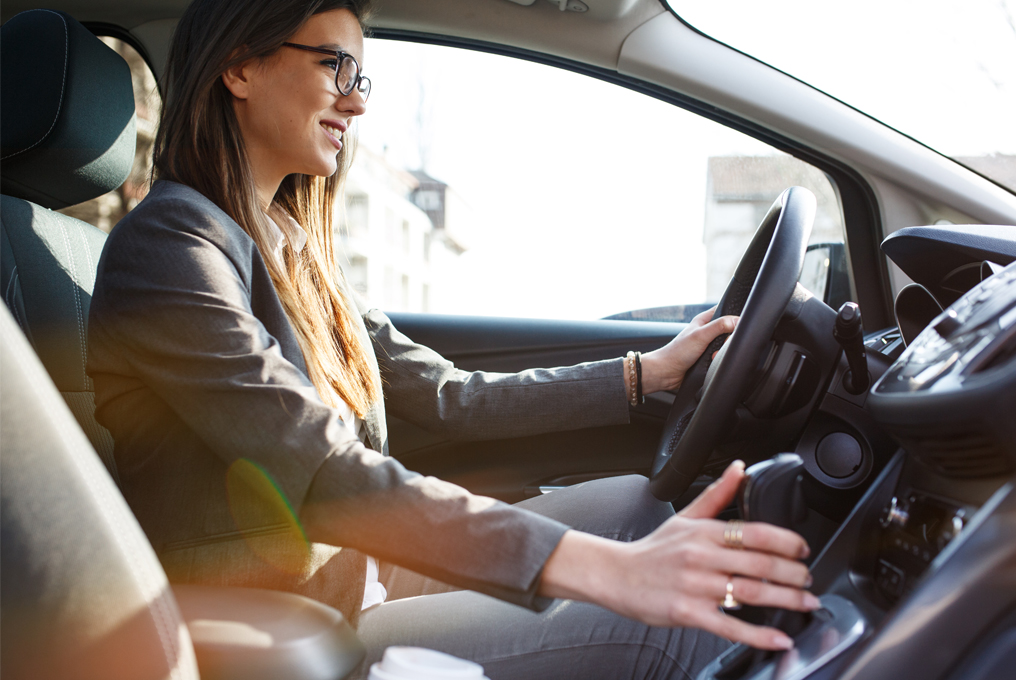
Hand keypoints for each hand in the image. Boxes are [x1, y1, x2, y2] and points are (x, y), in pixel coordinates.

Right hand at [540, 461, 817, 649]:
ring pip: (751, 593)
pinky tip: (779, 638)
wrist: (617, 576)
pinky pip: (730, 626)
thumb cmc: (653, 550)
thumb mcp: (685, 516)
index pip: (755, 532)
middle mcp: (702, 557)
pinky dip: (759, 634)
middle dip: (793, 574)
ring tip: (806, 603)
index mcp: (704, 532)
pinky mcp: (689, 613)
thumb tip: (739, 468)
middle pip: (759, 564)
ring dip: (786, 600)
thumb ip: (718, 494)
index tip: (803, 550)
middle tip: (809, 580)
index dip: (786, 541)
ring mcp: (696, 586)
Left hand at [638, 307, 738, 394]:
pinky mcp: (708, 358)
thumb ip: (719, 326)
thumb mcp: (700, 335)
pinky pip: (721, 357)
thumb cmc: (677, 352)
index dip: (733, 317)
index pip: (725, 311)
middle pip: (730, 331)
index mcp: (704, 320)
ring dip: (722, 352)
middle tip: (720, 346)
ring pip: (726, 346)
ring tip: (712, 356)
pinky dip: (719, 360)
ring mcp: (708, 345)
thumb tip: (737, 321)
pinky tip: (712, 363)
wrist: (666, 373)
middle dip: (728, 340)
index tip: (735, 327)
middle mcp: (707, 331)